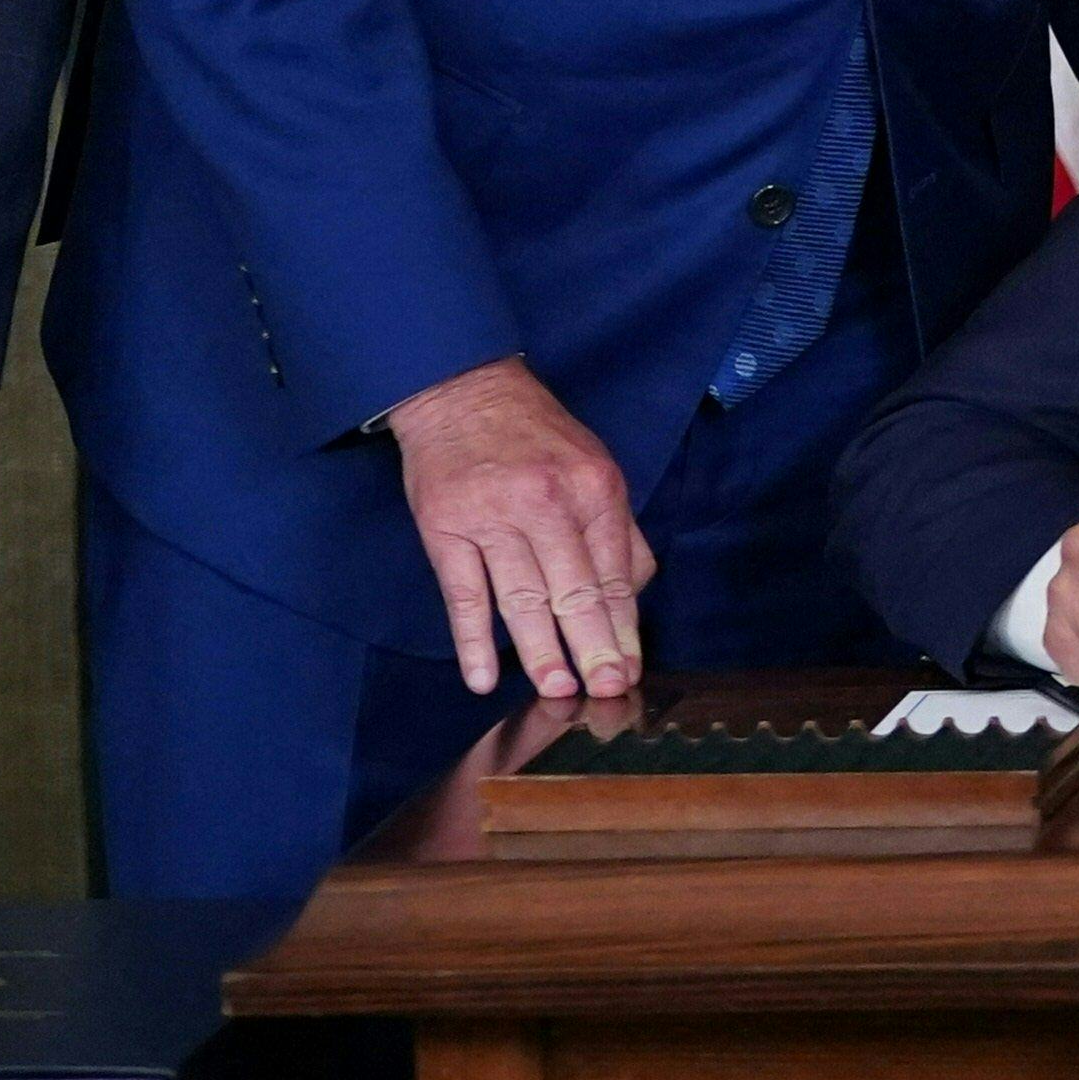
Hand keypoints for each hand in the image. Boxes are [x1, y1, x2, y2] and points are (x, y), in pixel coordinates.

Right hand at [387, 358, 656, 700]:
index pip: (614, 573)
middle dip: (593, 647)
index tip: (630, 669)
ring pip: (522, 598)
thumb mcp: (594, 465)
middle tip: (605, 690)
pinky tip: (483, 677)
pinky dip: (472, 640)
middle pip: (574, 590)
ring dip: (540, 650)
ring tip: (556, 689)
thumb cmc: (534, 435)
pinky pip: (463, 594)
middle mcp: (547, 504)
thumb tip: (633, 594)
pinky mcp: (445, 529)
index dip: (623, 627)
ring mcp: (492, 517)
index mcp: (593, 489)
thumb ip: (617, 529)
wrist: (461, 389)